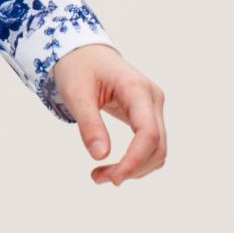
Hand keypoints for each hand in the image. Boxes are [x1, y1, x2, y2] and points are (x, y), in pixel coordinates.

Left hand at [50, 44, 166, 184]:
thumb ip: (89, 124)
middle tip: (97, 178)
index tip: (113, 178)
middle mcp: (152, 99)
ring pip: (157, 150)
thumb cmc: (78, 68)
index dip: (135, 161)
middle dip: (131, 169)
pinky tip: (113, 166)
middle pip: (157, 146)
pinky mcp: (148, 115)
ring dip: (134, 169)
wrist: (84, 53)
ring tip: (101, 174)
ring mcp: (153, 107)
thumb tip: (100, 156)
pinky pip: (150, 145)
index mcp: (136, 89)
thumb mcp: (76, 94)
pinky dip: (135, 160)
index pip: (149, 133)